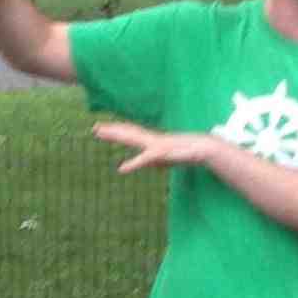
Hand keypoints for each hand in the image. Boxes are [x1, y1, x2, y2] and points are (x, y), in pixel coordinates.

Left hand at [95, 119, 214, 173]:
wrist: (202, 148)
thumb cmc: (185, 153)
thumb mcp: (165, 161)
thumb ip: (154, 163)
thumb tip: (148, 166)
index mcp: (151, 141)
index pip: (130, 134)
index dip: (116, 131)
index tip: (102, 129)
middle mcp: (151, 140)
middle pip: (128, 133)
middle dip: (111, 131)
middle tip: (95, 128)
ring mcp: (155, 145)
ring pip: (133, 139)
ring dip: (117, 136)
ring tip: (102, 134)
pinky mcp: (161, 154)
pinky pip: (145, 159)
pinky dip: (133, 164)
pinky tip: (122, 169)